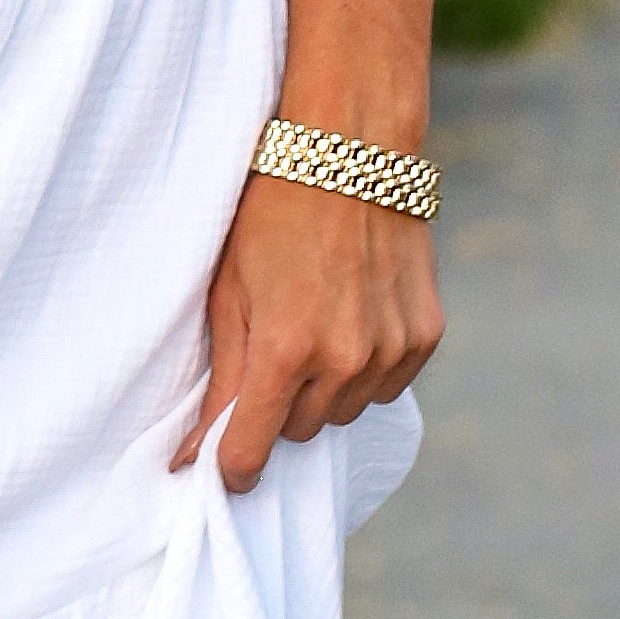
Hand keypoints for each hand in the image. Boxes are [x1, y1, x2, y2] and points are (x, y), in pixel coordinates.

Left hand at [173, 170, 440, 490]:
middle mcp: (344, 360)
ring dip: (323, 390)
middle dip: (277, 406)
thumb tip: (194, 453)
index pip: (252, 449)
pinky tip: (352, 320)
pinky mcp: (425, 336)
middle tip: (270, 352)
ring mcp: (390, 350)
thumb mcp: (229, 291)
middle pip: (298, 431)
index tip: (221, 467)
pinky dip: (365, 370)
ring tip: (314, 327)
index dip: (231, 465)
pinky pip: (387, 387)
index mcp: (284, 350)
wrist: (352, 151)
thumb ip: (221, 376)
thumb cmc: (272, 214)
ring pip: (344, 413)